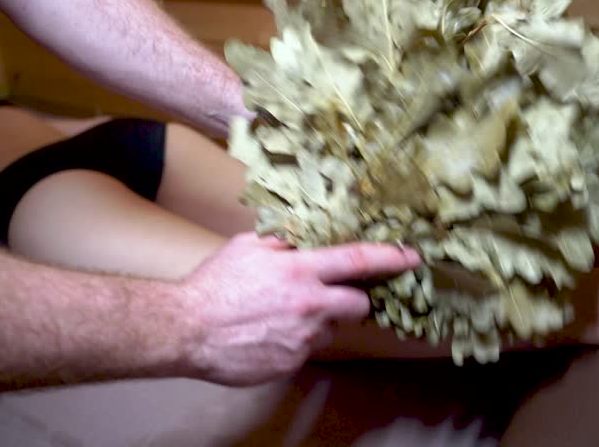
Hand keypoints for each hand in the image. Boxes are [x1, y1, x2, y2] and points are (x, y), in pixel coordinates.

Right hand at [179, 233, 420, 385]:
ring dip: (319, 319)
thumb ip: (284, 241)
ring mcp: (302, 338)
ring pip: (330, 328)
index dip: (390, 258)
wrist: (186, 329)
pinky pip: (306, 348)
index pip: (357, 262)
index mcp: (300, 271)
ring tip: (284, 313)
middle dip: (355, 299)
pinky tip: (269, 332)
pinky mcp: (291, 362)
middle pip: (358, 305)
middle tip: (333, 294)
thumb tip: (307, 236)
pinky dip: (296, 339)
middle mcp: (309, 305)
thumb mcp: (248, 246)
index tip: (412, 257)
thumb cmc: (215, 283)